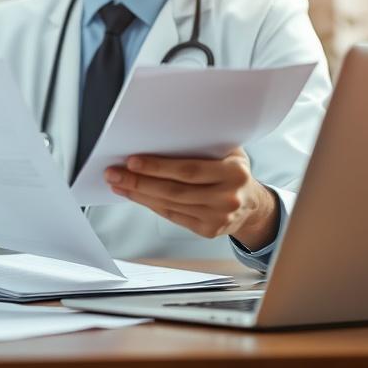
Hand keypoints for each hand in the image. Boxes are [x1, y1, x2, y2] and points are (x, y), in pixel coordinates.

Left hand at [103, 148, 278, 250]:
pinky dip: (151, 205)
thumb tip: (159, 137)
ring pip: (170, 205)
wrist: (252, 205)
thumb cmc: (232, 172)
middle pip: (175, 190)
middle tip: (115, 174)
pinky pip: (173, 216)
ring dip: (139, 194)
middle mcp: (228, 197)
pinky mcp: (209, 231)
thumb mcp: (228, 152)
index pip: (188, 170)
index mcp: (234, 172)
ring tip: (118, 184)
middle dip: (139, 182)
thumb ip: (202, 146)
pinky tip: (136, 196)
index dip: (158, 166)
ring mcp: (219, 217)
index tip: (132, 161)